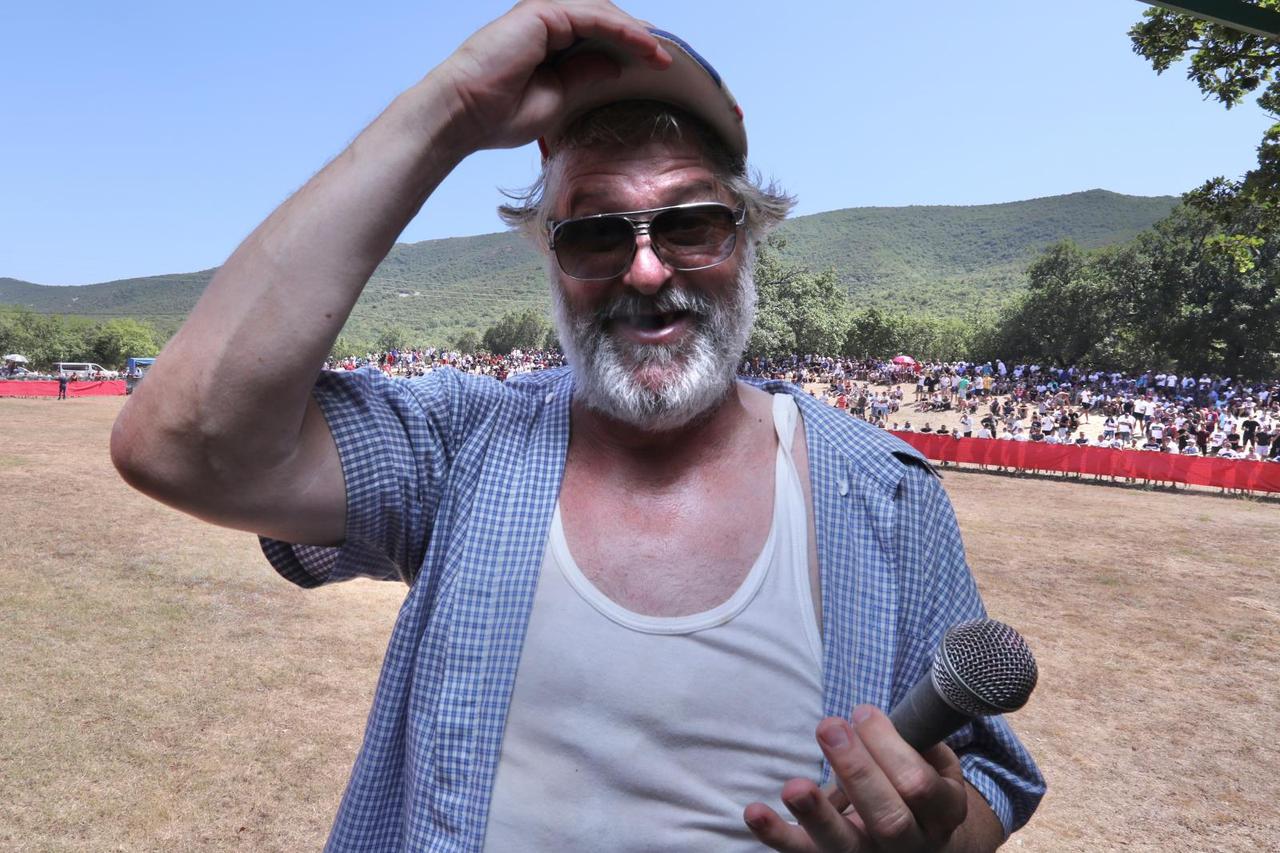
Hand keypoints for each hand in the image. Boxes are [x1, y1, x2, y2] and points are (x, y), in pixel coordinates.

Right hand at [430, 0, 669, 151]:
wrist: (462, 115)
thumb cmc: (496, 115)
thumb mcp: (556, 99)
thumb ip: (583, 77)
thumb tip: (612, 65)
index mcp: (545, 42)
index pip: (596, 36)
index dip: (627, 48)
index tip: (655, 66)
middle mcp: (545, 24)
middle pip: (602, 20)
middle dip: (636, 37)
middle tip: (665, 57)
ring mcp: (542, 15)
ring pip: (601, 13)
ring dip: (635, 32)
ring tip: (660, 53)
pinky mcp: (542, 14)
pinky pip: (593, 16)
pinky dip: (621, 29)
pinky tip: (643, 45)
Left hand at [744, 707, 968, 851]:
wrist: (921, 841)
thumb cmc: (919, 786)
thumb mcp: (935, 764)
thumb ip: (915, 742)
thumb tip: (873, 720)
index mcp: (941, 815)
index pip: (918, 786)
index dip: (890, 747)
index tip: (862, 712)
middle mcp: (910, 844)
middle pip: (888, 819)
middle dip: (857, 770)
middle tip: (830, 727)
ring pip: (844, 845)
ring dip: (816, 814)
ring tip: (794, 787)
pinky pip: (804, 852)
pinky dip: (777, 834)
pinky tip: (754, 811)